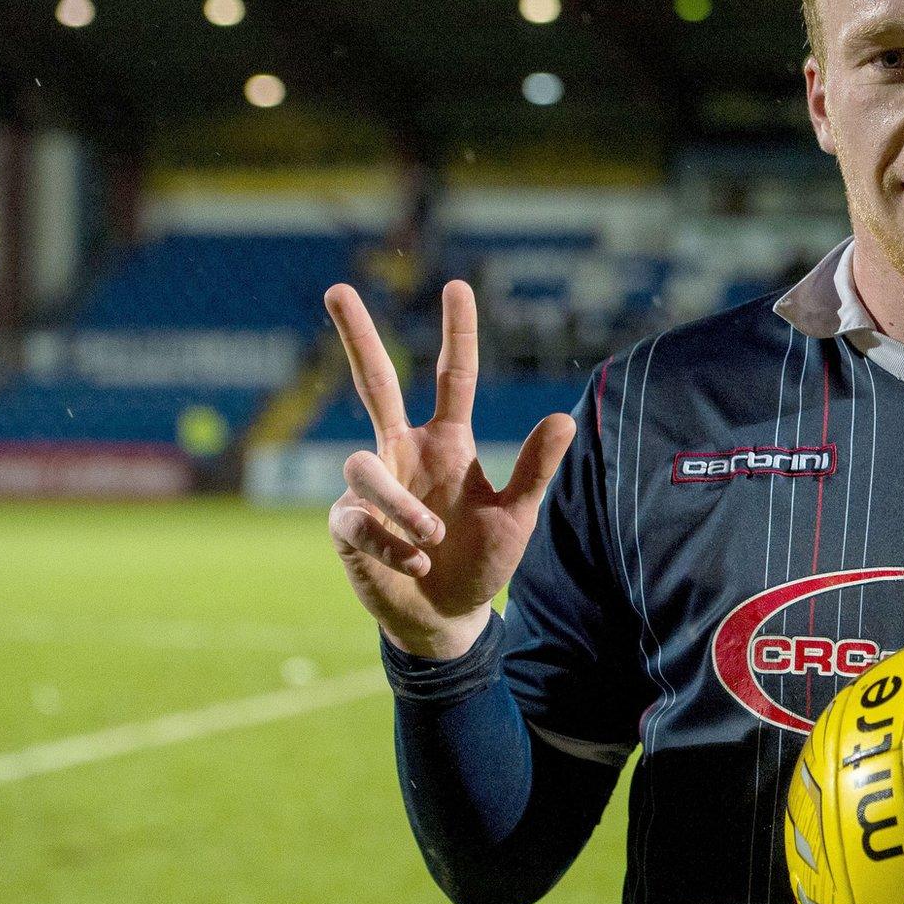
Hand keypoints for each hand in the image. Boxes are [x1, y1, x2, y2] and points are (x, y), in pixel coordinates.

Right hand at [323, 280, 575, 659]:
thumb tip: (564, 418)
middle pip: (375, 383)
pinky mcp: (347, 524)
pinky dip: (391, 543)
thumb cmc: (481, 561)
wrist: (446, 618)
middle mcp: (405, 453)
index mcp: (448, 443)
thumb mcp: (516, 516)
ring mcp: (372, 486)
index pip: (452, 377)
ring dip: (401, 506)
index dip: (457, 334)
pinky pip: (358, 519)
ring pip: (363, 466)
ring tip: (433, 540)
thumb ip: (534, 470)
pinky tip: (416, 565)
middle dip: (357, 337)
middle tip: (338, 288)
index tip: (459, 285)